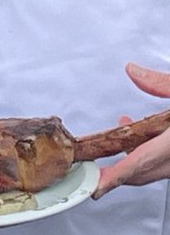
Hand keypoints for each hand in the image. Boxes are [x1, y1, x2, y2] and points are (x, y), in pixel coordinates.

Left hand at [93, 64, 169, 197]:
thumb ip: (162, 83)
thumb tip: (133, 72)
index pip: (143, 162)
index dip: (118, 176)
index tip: (99, 187)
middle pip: (146, 171)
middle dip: (120, 171)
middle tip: (96, 166)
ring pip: (157, 169)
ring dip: (135, 158)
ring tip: (119, 136)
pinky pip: (166, 164)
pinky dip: (151, 154)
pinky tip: (143, 134)